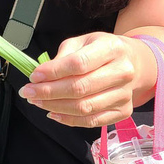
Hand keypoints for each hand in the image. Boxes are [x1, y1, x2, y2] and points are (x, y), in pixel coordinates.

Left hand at [17, 32, 143, 127]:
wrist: (136, 63)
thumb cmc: (103, 50)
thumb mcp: (84, 41)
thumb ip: (64, 55)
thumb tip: (43, 75)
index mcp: (112, 48)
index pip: (79, 63)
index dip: (53, 72)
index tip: (33, 76)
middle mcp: (122, 72)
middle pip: (80, 88)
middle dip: (48, 92)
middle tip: (28, 92)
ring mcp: (125, 95)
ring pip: (84, 108)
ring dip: (55, 107)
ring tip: (37, 102)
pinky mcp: (123, 111)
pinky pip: (92, 121)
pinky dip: (69, 120)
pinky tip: (53, 113)